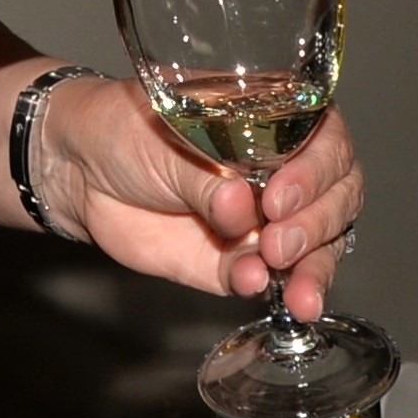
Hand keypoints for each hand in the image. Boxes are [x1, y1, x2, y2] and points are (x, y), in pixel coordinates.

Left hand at [38, 76, 364, 308]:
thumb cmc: (127, 129)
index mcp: (278, 124)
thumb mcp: (167, 134)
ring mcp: (266, 222)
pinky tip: (251, 283)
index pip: (330, 144)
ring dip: (312, 272)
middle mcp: (284, 173)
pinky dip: (263, 286)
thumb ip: (204, 174)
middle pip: (337, 200)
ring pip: (318, 249)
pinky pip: (264, 280)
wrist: (79, 171)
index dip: (318, 171)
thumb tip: (238, 207)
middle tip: (278, 240)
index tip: (281, 194)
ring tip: (296, 293)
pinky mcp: (238, 262)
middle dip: (316, 224)